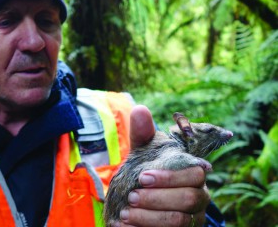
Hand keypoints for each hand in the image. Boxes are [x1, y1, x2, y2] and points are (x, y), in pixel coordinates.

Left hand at [118, 105, 209, 226]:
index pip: (194, 173)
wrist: (142, 201)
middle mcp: (199, 197)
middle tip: (131, 197)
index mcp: (193, 174)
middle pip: (189, 199)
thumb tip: (140, 109)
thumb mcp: (144, 152)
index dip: (169, 176)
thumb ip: (143, 133)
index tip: (142, 177)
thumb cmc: (147, 171)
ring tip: (125, 214)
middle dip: (157, 198)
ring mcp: (193, 219)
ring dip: (149, 217)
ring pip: (180, 220)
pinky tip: (125, 226)